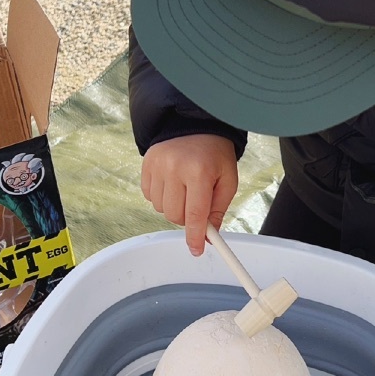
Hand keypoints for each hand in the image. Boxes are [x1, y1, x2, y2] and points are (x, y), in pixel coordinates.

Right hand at [141, 135, 238, 255]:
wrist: (196, 124)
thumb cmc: (216, 154)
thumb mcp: (227, 181)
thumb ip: (218, 210)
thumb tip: (208, 237)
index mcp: (199, 172)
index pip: (194, 214)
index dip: (195, 237)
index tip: (196, 250)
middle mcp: (175, 168)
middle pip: (175, 216)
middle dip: (187, 218)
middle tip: (197, 204)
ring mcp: (158, 165)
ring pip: (160, 209)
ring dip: (173, 207)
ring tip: (185, 189)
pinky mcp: (147, 164)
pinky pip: (149, 196)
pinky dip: (161, 197)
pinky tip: (173, 182)